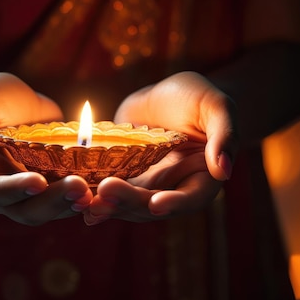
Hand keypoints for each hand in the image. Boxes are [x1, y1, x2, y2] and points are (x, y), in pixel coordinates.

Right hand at [0, 73, 92, 225]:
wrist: (14, 101)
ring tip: (91, 193)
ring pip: (49, 210)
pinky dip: (83, 198)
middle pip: (26, 209)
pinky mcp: (54, 187)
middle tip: (78, 188)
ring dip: (70, 205)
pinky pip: (67, 200)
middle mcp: (5, 192)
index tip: (38, 182)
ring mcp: (31, 193)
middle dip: (52, 201)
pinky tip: (101, 190)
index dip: (15, 189)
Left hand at [85, 71, 238, 223]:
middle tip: (107, 191)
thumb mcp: (216, 107)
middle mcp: (173, 188)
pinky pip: (109, 191)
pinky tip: (75, 197)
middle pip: (152, 205)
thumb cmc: (200, 97)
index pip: (192, 198)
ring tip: (86, 201)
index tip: (156, 204)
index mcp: (202, 178)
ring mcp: (147, 186)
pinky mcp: (124, 177)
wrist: (169, 95)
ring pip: (127, 204)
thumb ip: (224, 135)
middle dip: (130, 201)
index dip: (175, 203)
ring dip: (108, 205)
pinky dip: (94, 196)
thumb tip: (224, 170)